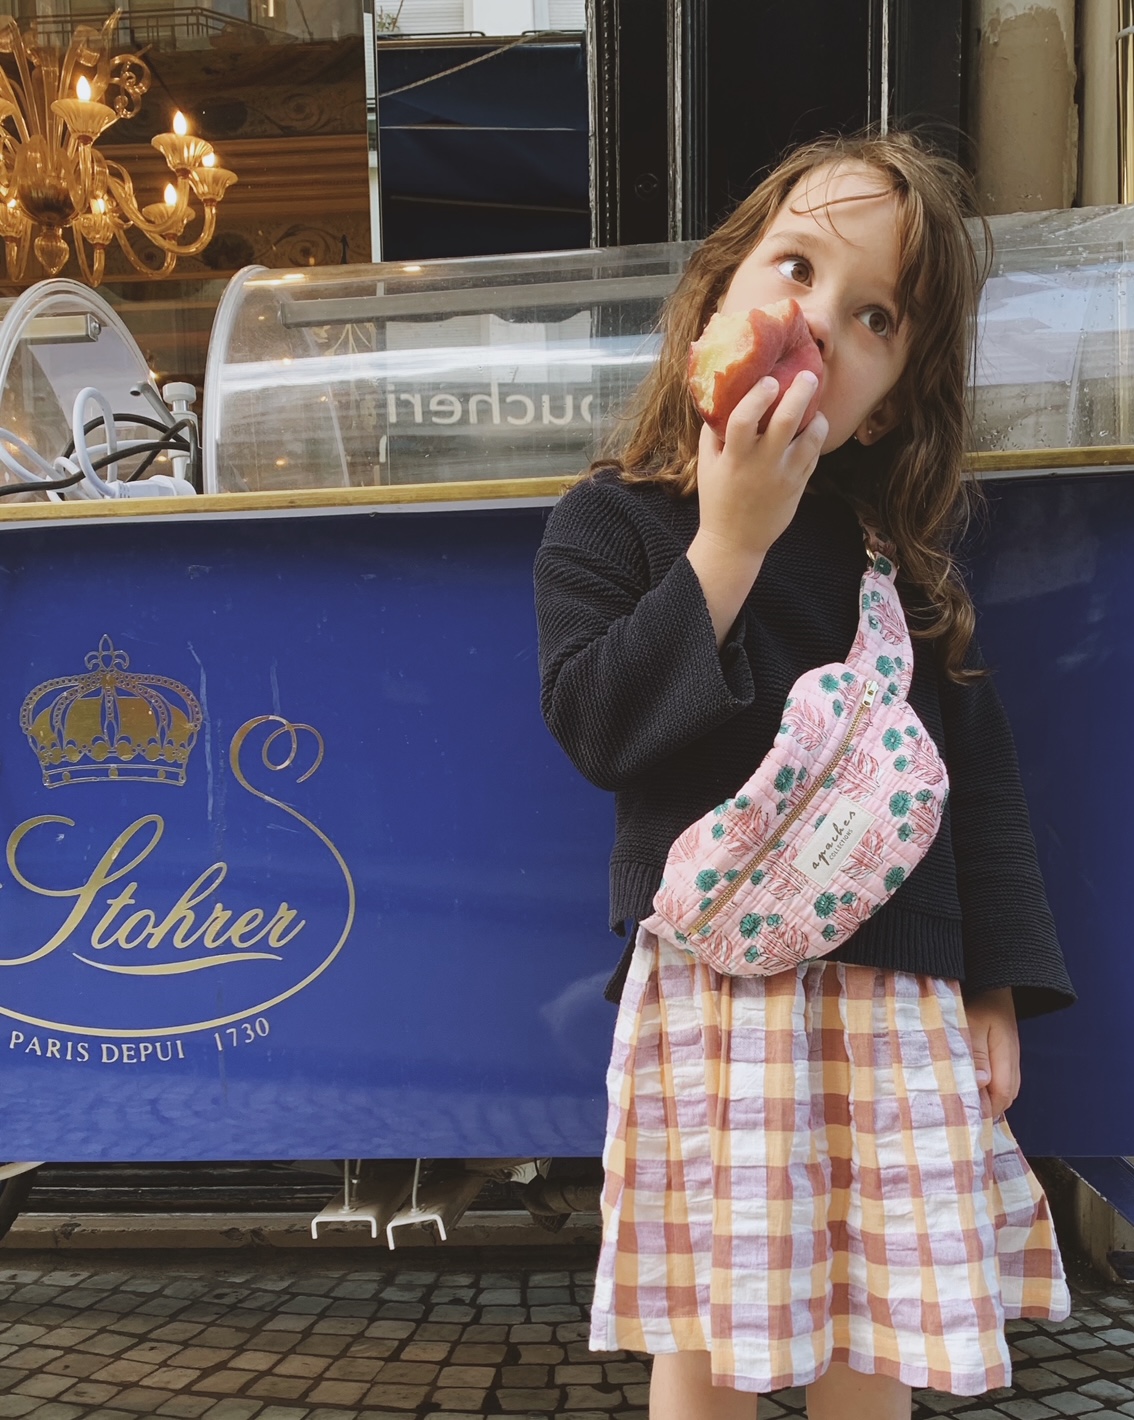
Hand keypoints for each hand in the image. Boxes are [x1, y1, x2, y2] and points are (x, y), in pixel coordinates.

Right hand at [687, 371, 828, 644]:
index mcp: (734, 459)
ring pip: (811, 438)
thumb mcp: (706, 465)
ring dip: (817, 415)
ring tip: (814, 402)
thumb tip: (722, 396)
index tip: (768, 380)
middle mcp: (762, 465)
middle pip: (786, 421)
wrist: (736, 542)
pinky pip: (815, 454)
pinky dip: (817, 436)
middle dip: (799, 393)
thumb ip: (713, 432)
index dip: (757, 396)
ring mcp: (784, 476)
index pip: (743, 420)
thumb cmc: (717, 499)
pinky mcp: (800, 485)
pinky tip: (813, 425)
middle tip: (807, 375)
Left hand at [965, 986, 1019, 1119]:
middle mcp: (1012, 1060)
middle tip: (961, 1113)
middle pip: (1005, 1097)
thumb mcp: (973, 1024)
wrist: (994, 979)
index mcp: (1006, 1057)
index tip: (964, 1117)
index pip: (1003, 1096)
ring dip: (986, 1097)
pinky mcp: (1004, 1051)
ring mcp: (1010, 1056)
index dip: (986, 1110)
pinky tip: (971, 1083)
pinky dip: (988, 1085)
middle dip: (986, 1107)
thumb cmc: (980, 999)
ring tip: (963, 1102)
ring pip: (1004, 1088)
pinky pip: (1000, 1077)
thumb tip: (981, 1084)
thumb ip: (976, 1054)